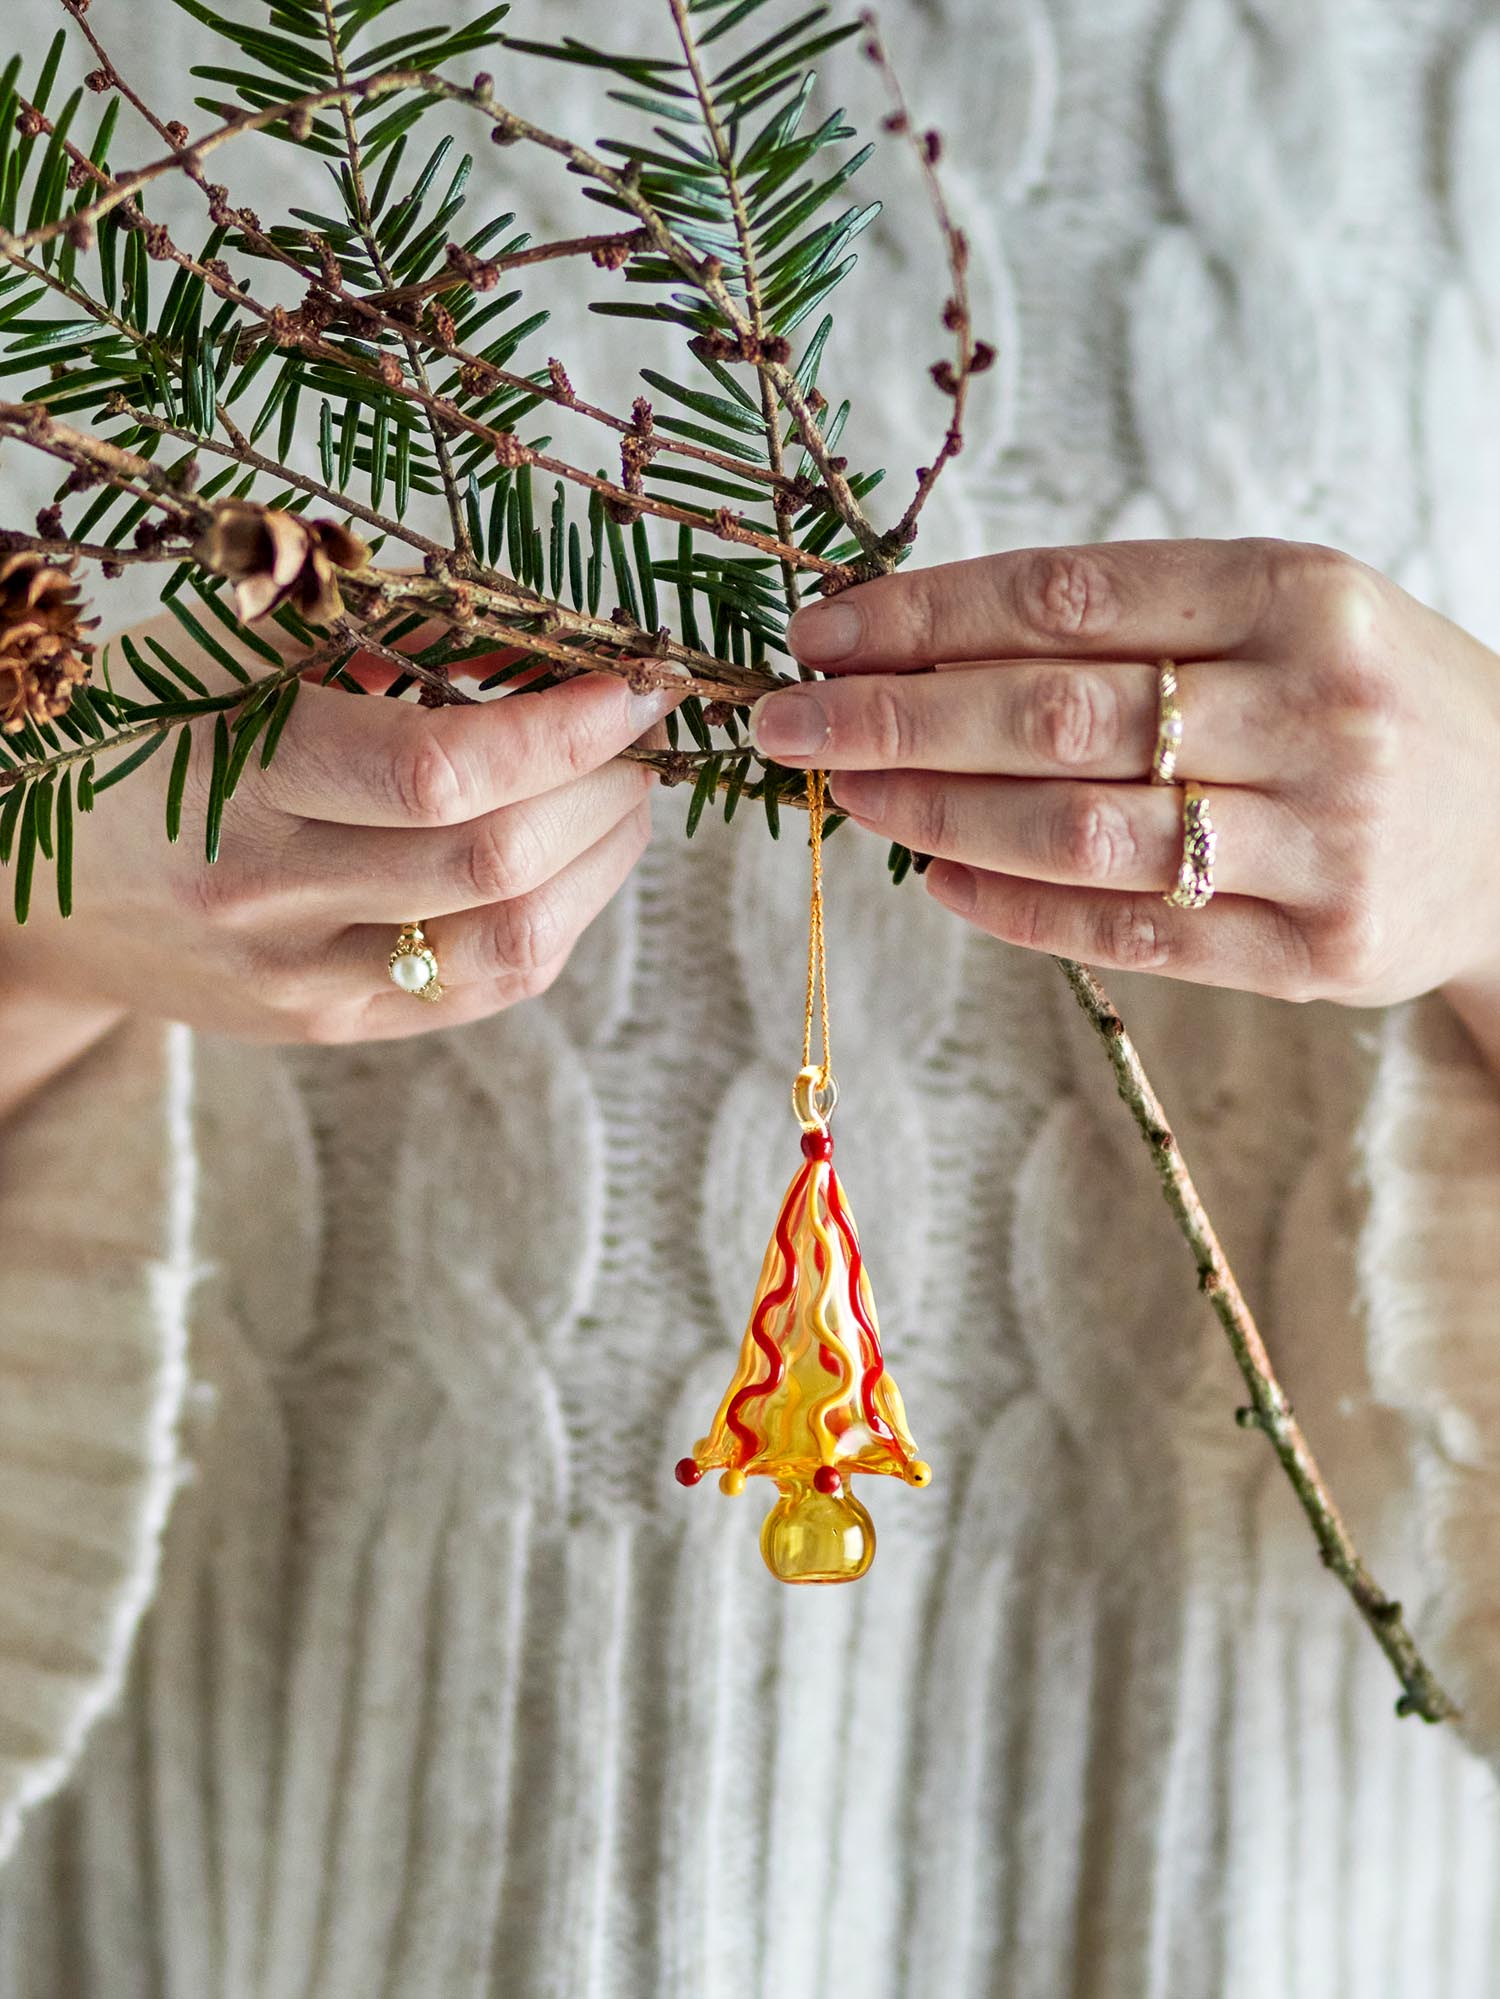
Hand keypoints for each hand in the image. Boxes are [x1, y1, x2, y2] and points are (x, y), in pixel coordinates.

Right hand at [0, 614, 677, 1047]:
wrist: (22, 875)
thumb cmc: (135, 729)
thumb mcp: (228, 651)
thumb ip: (382, 634)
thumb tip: (547, 632)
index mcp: (234, 777)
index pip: (443, 773)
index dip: (564, 728)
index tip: (633, 684)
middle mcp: (266, 897)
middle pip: (496, 862)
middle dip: (605, 790)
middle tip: (637, 736)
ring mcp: (298, 981)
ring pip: (511, 946)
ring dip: (602, 866)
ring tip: (620, 797)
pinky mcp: (326, 1028)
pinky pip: (483, 990)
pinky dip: (556, 920)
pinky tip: (568, 862)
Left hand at [751, 539, 1499, 1051]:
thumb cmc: (1366, 696)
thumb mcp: (1284, 611)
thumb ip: (1132, 622)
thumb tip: (917, 643)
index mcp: (1297, 592)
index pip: (1067, 597)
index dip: (922, 616)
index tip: (819, 634)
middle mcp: (1315, 709)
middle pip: (1056, 714)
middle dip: (897, 719)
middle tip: (787, 723)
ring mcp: (1323, 840)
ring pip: (1083, 831)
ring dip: (939, 815)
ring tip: (848, 797)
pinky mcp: (1320, 952)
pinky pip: (1135, 936)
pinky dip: (1019, 910)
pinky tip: (939, 880)